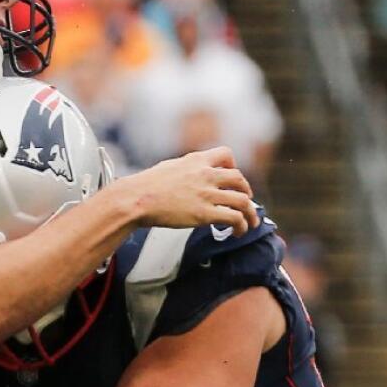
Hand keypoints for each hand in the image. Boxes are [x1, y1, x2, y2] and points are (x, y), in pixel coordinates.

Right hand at [113, 147, 257, 234]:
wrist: (136, 199)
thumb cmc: (145, 186)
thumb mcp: (168, 167)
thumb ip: (184, 169)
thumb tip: (186, 175)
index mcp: (196, 161)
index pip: (226, 154)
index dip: (233, 166)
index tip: (230, 178)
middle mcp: (205, 175)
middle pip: (240, 179)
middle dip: (246, 192)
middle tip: (245, 203)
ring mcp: (206, 194)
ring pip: (243, 201)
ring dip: (250, 214)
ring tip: (249, 224)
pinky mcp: (204, 214)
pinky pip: (234, 218)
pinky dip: (241, 226)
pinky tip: (237, 232)